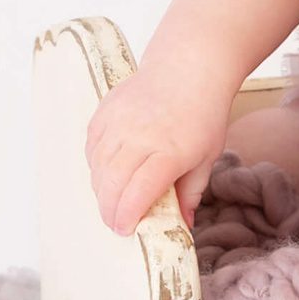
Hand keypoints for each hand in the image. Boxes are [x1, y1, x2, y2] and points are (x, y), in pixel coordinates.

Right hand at [84, 63, 229, 235]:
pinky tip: (107, 174)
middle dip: (109, 210)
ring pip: (97, 168)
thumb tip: (183, 226)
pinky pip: (91, 147)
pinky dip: (95, 166)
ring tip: (112, 201)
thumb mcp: (206, 158)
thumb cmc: (202, 114)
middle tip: (116, 223)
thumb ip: (191, 194)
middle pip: (111, 184)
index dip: (127, 216)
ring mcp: (119, 122)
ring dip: (101, 190)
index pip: (138, 193)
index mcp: (169, 151)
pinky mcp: (105, 111)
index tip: (126, 230)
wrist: (187, 69)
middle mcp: (139, 136)